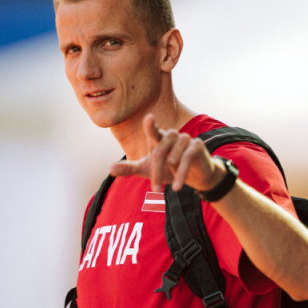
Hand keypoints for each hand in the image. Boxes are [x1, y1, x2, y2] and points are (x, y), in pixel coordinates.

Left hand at [109, 114, 224, 192]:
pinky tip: (177, 186)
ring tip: (171, 188)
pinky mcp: (197, 146)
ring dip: (171, 173)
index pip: (153, 130)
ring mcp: (185, 139)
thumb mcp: (147, 170)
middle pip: (159, 151)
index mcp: (158, 138)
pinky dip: (181, 173)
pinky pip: (187, 158)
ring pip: (173, 156)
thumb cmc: (168, 169)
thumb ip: (129, 168)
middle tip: (155, 189)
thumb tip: (110, 168)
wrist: (195, 177)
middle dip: (156, 171)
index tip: (149, 118)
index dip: (151, 125)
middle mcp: (171, 136)